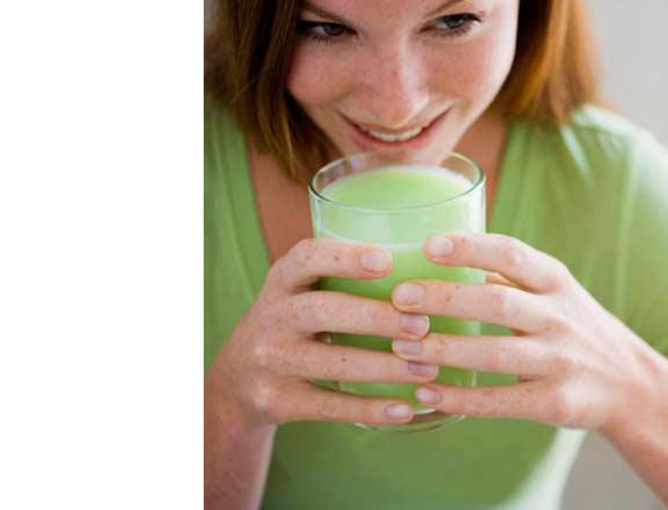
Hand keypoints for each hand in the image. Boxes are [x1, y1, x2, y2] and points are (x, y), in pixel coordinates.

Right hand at [206, 238, 438, 428]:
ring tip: (428, 368)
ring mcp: (270, 361)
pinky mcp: (275, 401)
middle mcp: (271, 317)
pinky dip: (369, 409)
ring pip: (332, 363)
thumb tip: (430, 266)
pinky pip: (328, 406)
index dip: (345, 257)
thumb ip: (343, 277)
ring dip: (385, 367)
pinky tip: (405, 409)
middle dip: (376, 318)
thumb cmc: (296, 324)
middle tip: (422, 325)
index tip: (387, 261)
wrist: (238, 380)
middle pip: (323, 311)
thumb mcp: (301, 292)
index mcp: (282, 280)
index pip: (306, 258)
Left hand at [388, 233, 659, 431]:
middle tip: (400, 298)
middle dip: (444, 298)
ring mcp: (561, 360)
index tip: (427, 246)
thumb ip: (507, 277)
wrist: (632, 385)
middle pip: (497, 301)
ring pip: (496, 353)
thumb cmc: (574, 330)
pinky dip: (461, 399)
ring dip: (445, 351)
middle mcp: (561, 317)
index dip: (469, 247)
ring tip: (401, 349)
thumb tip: (437, 252)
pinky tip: (426, 395)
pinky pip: (502, 401)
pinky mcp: (557, 402)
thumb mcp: (554, 293)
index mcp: (556, 282)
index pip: (511, 253)